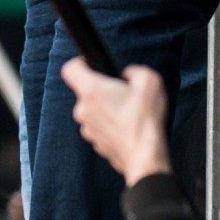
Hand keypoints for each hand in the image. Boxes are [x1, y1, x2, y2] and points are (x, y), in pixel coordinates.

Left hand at [63, 60, 170, 184]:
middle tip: (124, 94)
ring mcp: (87, 128)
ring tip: (128, 113)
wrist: (145, 156)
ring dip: (106, 109)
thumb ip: (135, 71)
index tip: (91, 64)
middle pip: (85, 92)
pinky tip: (127, 127)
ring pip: (93, 111)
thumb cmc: (144, 119)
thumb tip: (128, 75)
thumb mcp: (150, 81)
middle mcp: (83, 110)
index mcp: (91, 90)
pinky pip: (99, 126)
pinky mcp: (94, 143)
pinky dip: (110, 125)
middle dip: (102, 90)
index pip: (69, 69)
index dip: (80, 63)